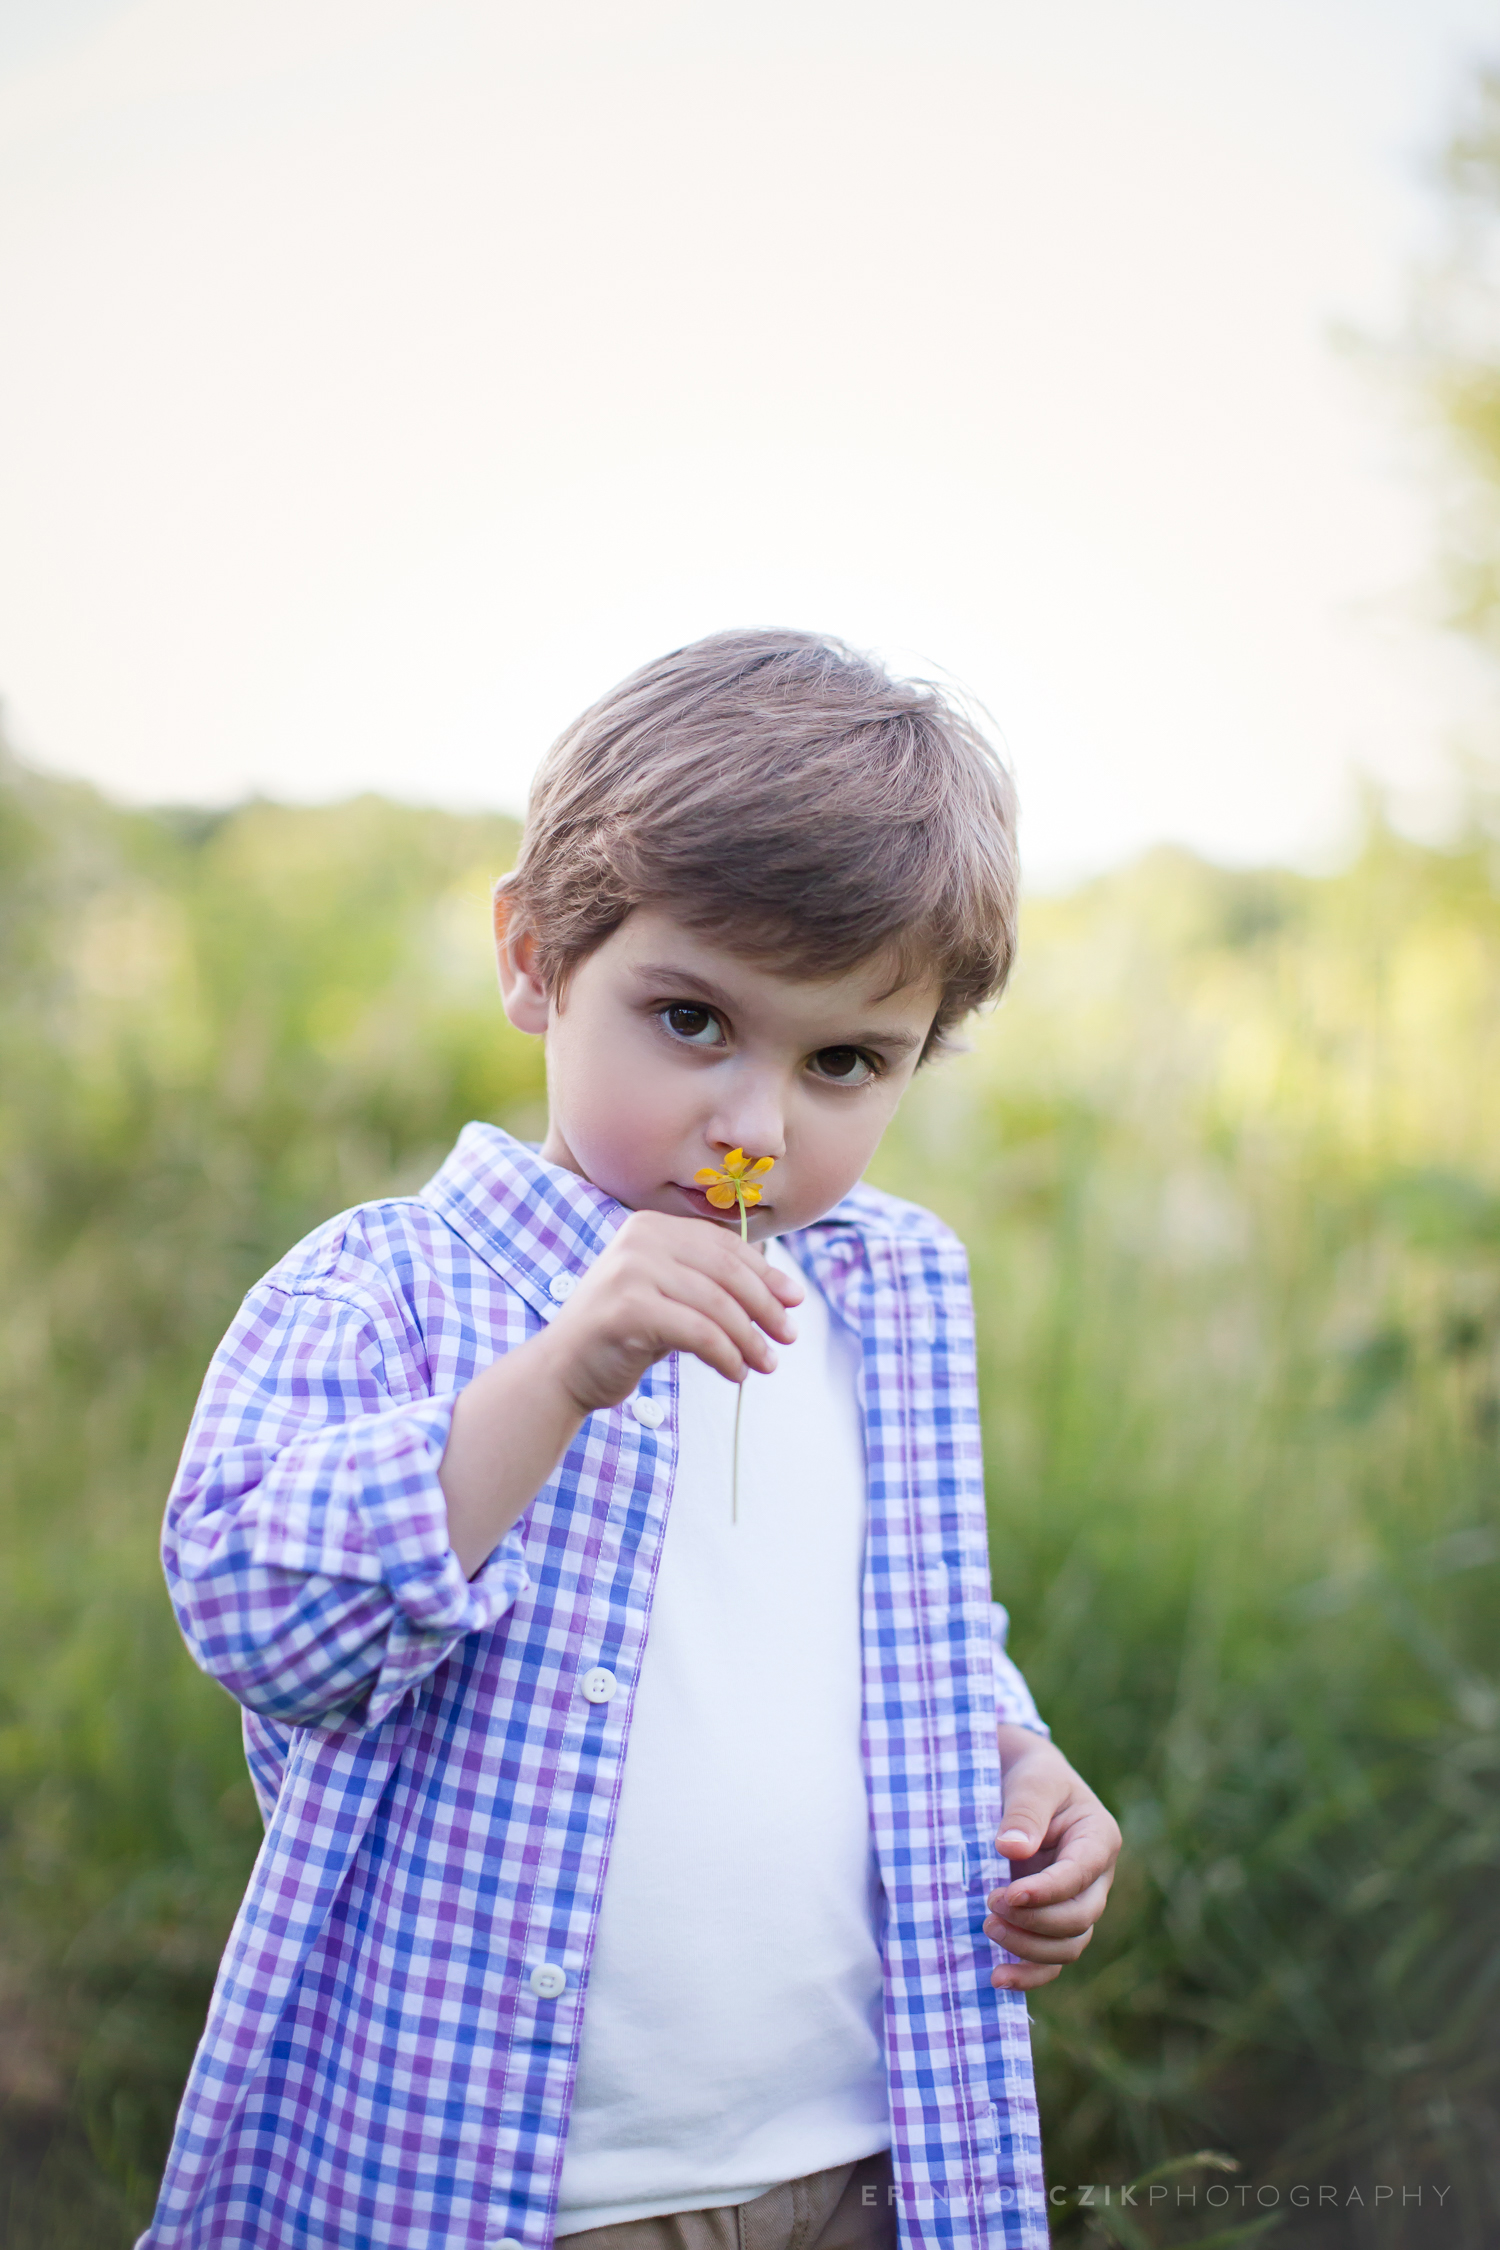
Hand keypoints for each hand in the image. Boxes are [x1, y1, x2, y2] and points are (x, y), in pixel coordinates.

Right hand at [440, 1212, 800, 1576]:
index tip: (794, 1301)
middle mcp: (640, 1238)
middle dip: (765, 1306)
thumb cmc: (625, 1335)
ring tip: (765, 1363)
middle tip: (788, 1337)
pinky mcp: (627, 1309)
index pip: (725, 1245)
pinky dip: (725, 1355)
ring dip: (749, 1338)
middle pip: (726, 1271)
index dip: (766, 1273)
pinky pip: (698, 1332)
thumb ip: (712, 1284)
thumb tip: (783, 1293)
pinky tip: (735, 1373)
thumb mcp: (671, 1297)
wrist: (563, 1370)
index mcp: (652, 1226)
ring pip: (716, 1304)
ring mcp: (630, 1271)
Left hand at [983, 1727, 1121, 1990]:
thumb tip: (1012, 1848)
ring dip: (1029, 1948)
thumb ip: (1024, 1811)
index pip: (1079, 1876)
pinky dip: (1029, 1974)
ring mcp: (1076, 1903)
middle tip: (991, 1905)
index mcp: (1098, 1839)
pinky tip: (998, 1978)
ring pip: (1068, 1945)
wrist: (1022, 1782)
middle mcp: (1094, 1879)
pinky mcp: (1053, 1922)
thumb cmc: (1032, 1777)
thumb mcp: (1031, 1780)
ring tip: (988, 1928)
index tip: (1006, 1895)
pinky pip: (1053, 1961)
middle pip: (1079, 1919)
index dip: (1045, 1893)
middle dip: (1035, 1922)